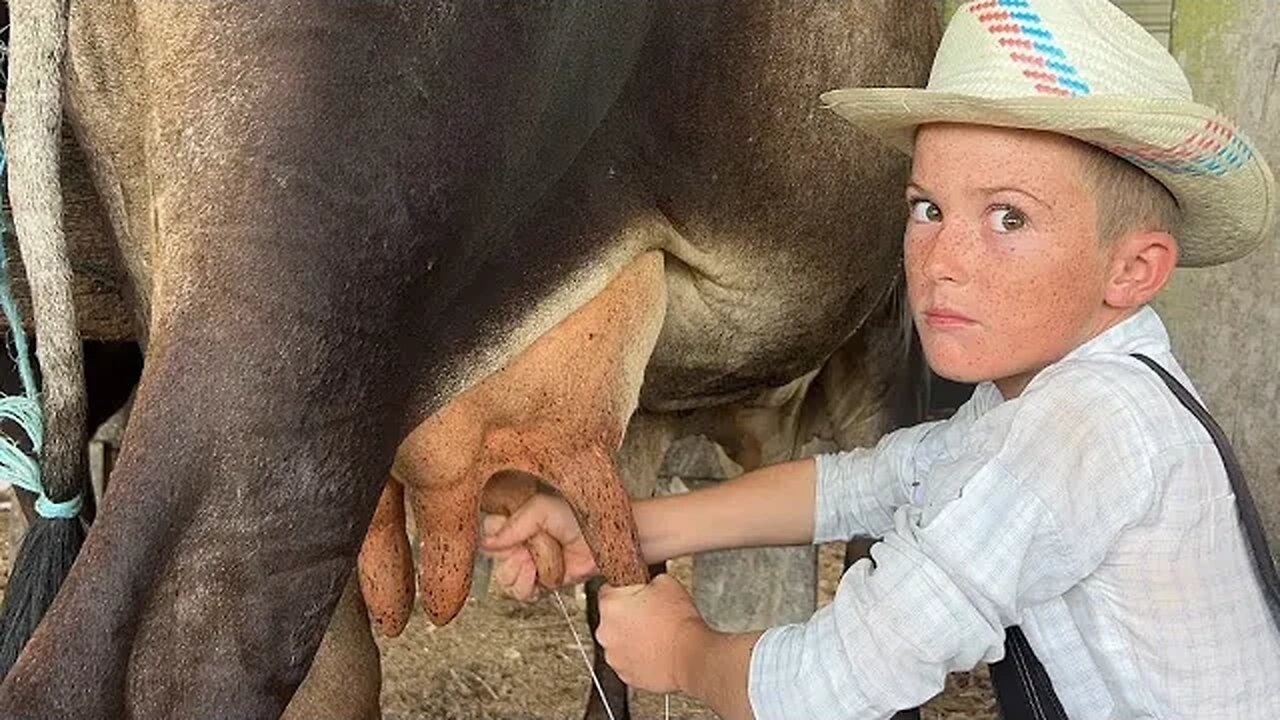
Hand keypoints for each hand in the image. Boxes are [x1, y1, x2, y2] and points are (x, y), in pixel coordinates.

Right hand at [481, 493, 598, 599]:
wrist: (605, 540)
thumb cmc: (582, 515)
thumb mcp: (543, 508)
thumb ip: (514, 524)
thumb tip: (488, 541)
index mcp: (515, 515)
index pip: (487, 530)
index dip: (498, 538)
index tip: (514, 538)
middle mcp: (519, 539)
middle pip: (494, 559)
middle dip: (514, 557)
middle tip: (531, 549)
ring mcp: (528, 561)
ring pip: (505, 578)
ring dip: (525, 572)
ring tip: (542, 562)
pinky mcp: (540, 580)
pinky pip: (521, 593)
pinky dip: (531, 588)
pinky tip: (542, 577)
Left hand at [596, 574, 711, 693]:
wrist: (690, 656)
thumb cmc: (678, 623)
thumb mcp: (665, 582)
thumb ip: (646, 580)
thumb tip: (645, 583)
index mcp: (610, 604)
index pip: (609, 588)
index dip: (627, 589)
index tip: (638, 594)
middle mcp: (605, 631)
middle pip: (612, 616)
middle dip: (628, 614)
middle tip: (651, 614)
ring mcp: (613, 655)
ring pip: (618, 640)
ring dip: (631, 636)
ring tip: (655, 634)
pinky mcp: (624, 673)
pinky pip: (627, 659)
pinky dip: (637, 656)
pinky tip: (654, 650)